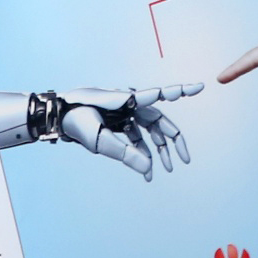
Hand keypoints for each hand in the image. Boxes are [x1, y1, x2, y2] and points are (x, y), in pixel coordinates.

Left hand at [51, 84, 199, 178]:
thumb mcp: (98, 139)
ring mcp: (125, 113)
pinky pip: (137, 138)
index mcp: (127, 99)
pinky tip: (147, 171)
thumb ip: (124, 154)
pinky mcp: (119, 122)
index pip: (159, 94)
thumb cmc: (74, 120)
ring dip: (159, 151)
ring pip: (150, 131)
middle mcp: (130, 103)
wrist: (56, 116)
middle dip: (174, 142)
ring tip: (167, 170)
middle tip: (185, 161)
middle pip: (160, 121)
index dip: (181, 91)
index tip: (201, 86)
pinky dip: (142, 154)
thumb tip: (148, 169)